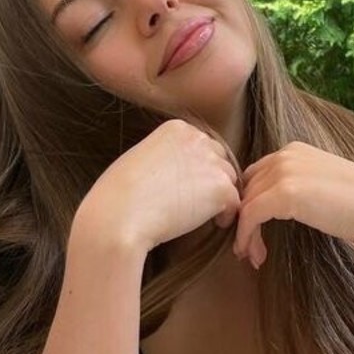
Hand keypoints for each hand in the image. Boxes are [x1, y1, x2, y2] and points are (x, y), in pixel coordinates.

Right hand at [76, 119, 240, 253]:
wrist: (118, 216)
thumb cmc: (118, 195)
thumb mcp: (140, 159)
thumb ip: (167, 158)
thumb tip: (180, 175)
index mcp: (177, 128)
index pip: (202, 146)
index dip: (198, 168)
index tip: (189, 187)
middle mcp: (197, 139)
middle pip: (220, 160)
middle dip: (212, 181)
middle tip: (200, 204)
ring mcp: (211, 162)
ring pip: (229, 181)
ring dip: (219, 198)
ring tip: (203, 216)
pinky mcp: (220, 188)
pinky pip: (235, 203)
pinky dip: (227, 216)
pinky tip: (214, 224)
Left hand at [233, 142, 353, 267]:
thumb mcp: (325, 188)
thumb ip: (301, 189)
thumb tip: (279, 208)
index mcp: (296, 150)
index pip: (257, 174)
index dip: (252, 202)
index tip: (255, 229)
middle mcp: (286, 154)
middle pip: (248, 189)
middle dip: (246, 219)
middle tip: (250, 249)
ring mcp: (284, 171)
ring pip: (246, 204)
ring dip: (246, 233)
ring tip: (254, 257)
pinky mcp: (283, 193)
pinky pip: (250, 216)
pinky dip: (246, 237)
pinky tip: (254, 256)